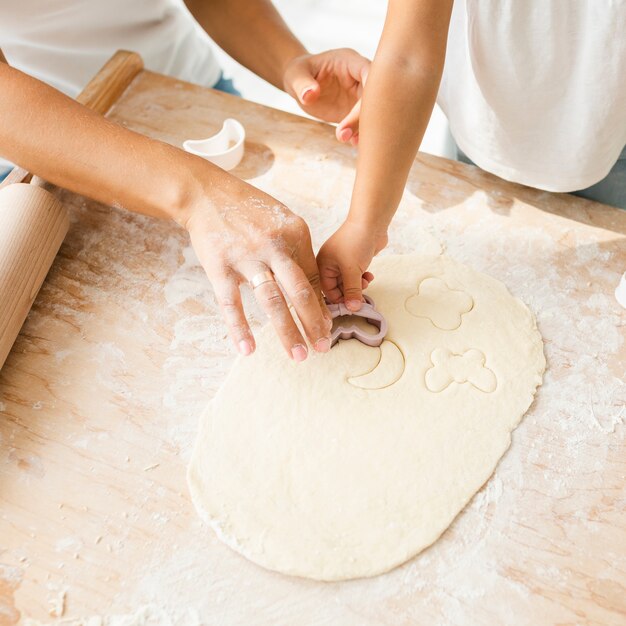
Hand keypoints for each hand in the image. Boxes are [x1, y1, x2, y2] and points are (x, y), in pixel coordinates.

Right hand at [184, 180, 331, 360]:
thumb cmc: (248, 209)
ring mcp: (247, 257)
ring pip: (272, 301)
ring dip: (288, 331)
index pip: (313, 278)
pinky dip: (240, 328)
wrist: (206, 193)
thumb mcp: (281, 221)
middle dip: (314, 324)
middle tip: (323, 348)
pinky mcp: (221, 267)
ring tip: (299, 355)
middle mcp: (274, 246)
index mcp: (295, 234)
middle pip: (300, 292)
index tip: (327, 327)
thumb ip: (297, 251)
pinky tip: (248, 349)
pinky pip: (232, 302)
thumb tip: (312, 288)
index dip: (321, 307)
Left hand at [283, 49, 368, 145]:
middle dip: (363, 116)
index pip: (369, 73)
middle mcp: (359, 77)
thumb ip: (302, 84)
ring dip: (364, 128)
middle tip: (344, 134)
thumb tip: (310, 95)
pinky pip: (363, 122)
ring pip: (372, 110)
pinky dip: (361, 133)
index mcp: (350, 62)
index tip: (355, 115)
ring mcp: (358, 94)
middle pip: (374, 95)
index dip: (368, 93)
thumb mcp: (296, 75)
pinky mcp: (354, 110)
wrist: (300, 84)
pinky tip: (353, 143)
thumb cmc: (298, 73)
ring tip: (351, 142)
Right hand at [316, 221, 387, 310]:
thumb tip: (353, 309)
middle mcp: (329, 264)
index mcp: (322, 265)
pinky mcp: (353, 260)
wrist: (371, 222)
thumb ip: (352, 291)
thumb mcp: (352, 270)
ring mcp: (341, 262)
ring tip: (366, 281)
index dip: (339, 299)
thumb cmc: (356, 242)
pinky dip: (362, 278)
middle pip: (338, 288)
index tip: (351, 305)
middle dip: (351, 292)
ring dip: (358, 285)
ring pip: (348, 283)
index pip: (326, 290)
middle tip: (361, 292)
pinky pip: (355, 276)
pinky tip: (369, 275)